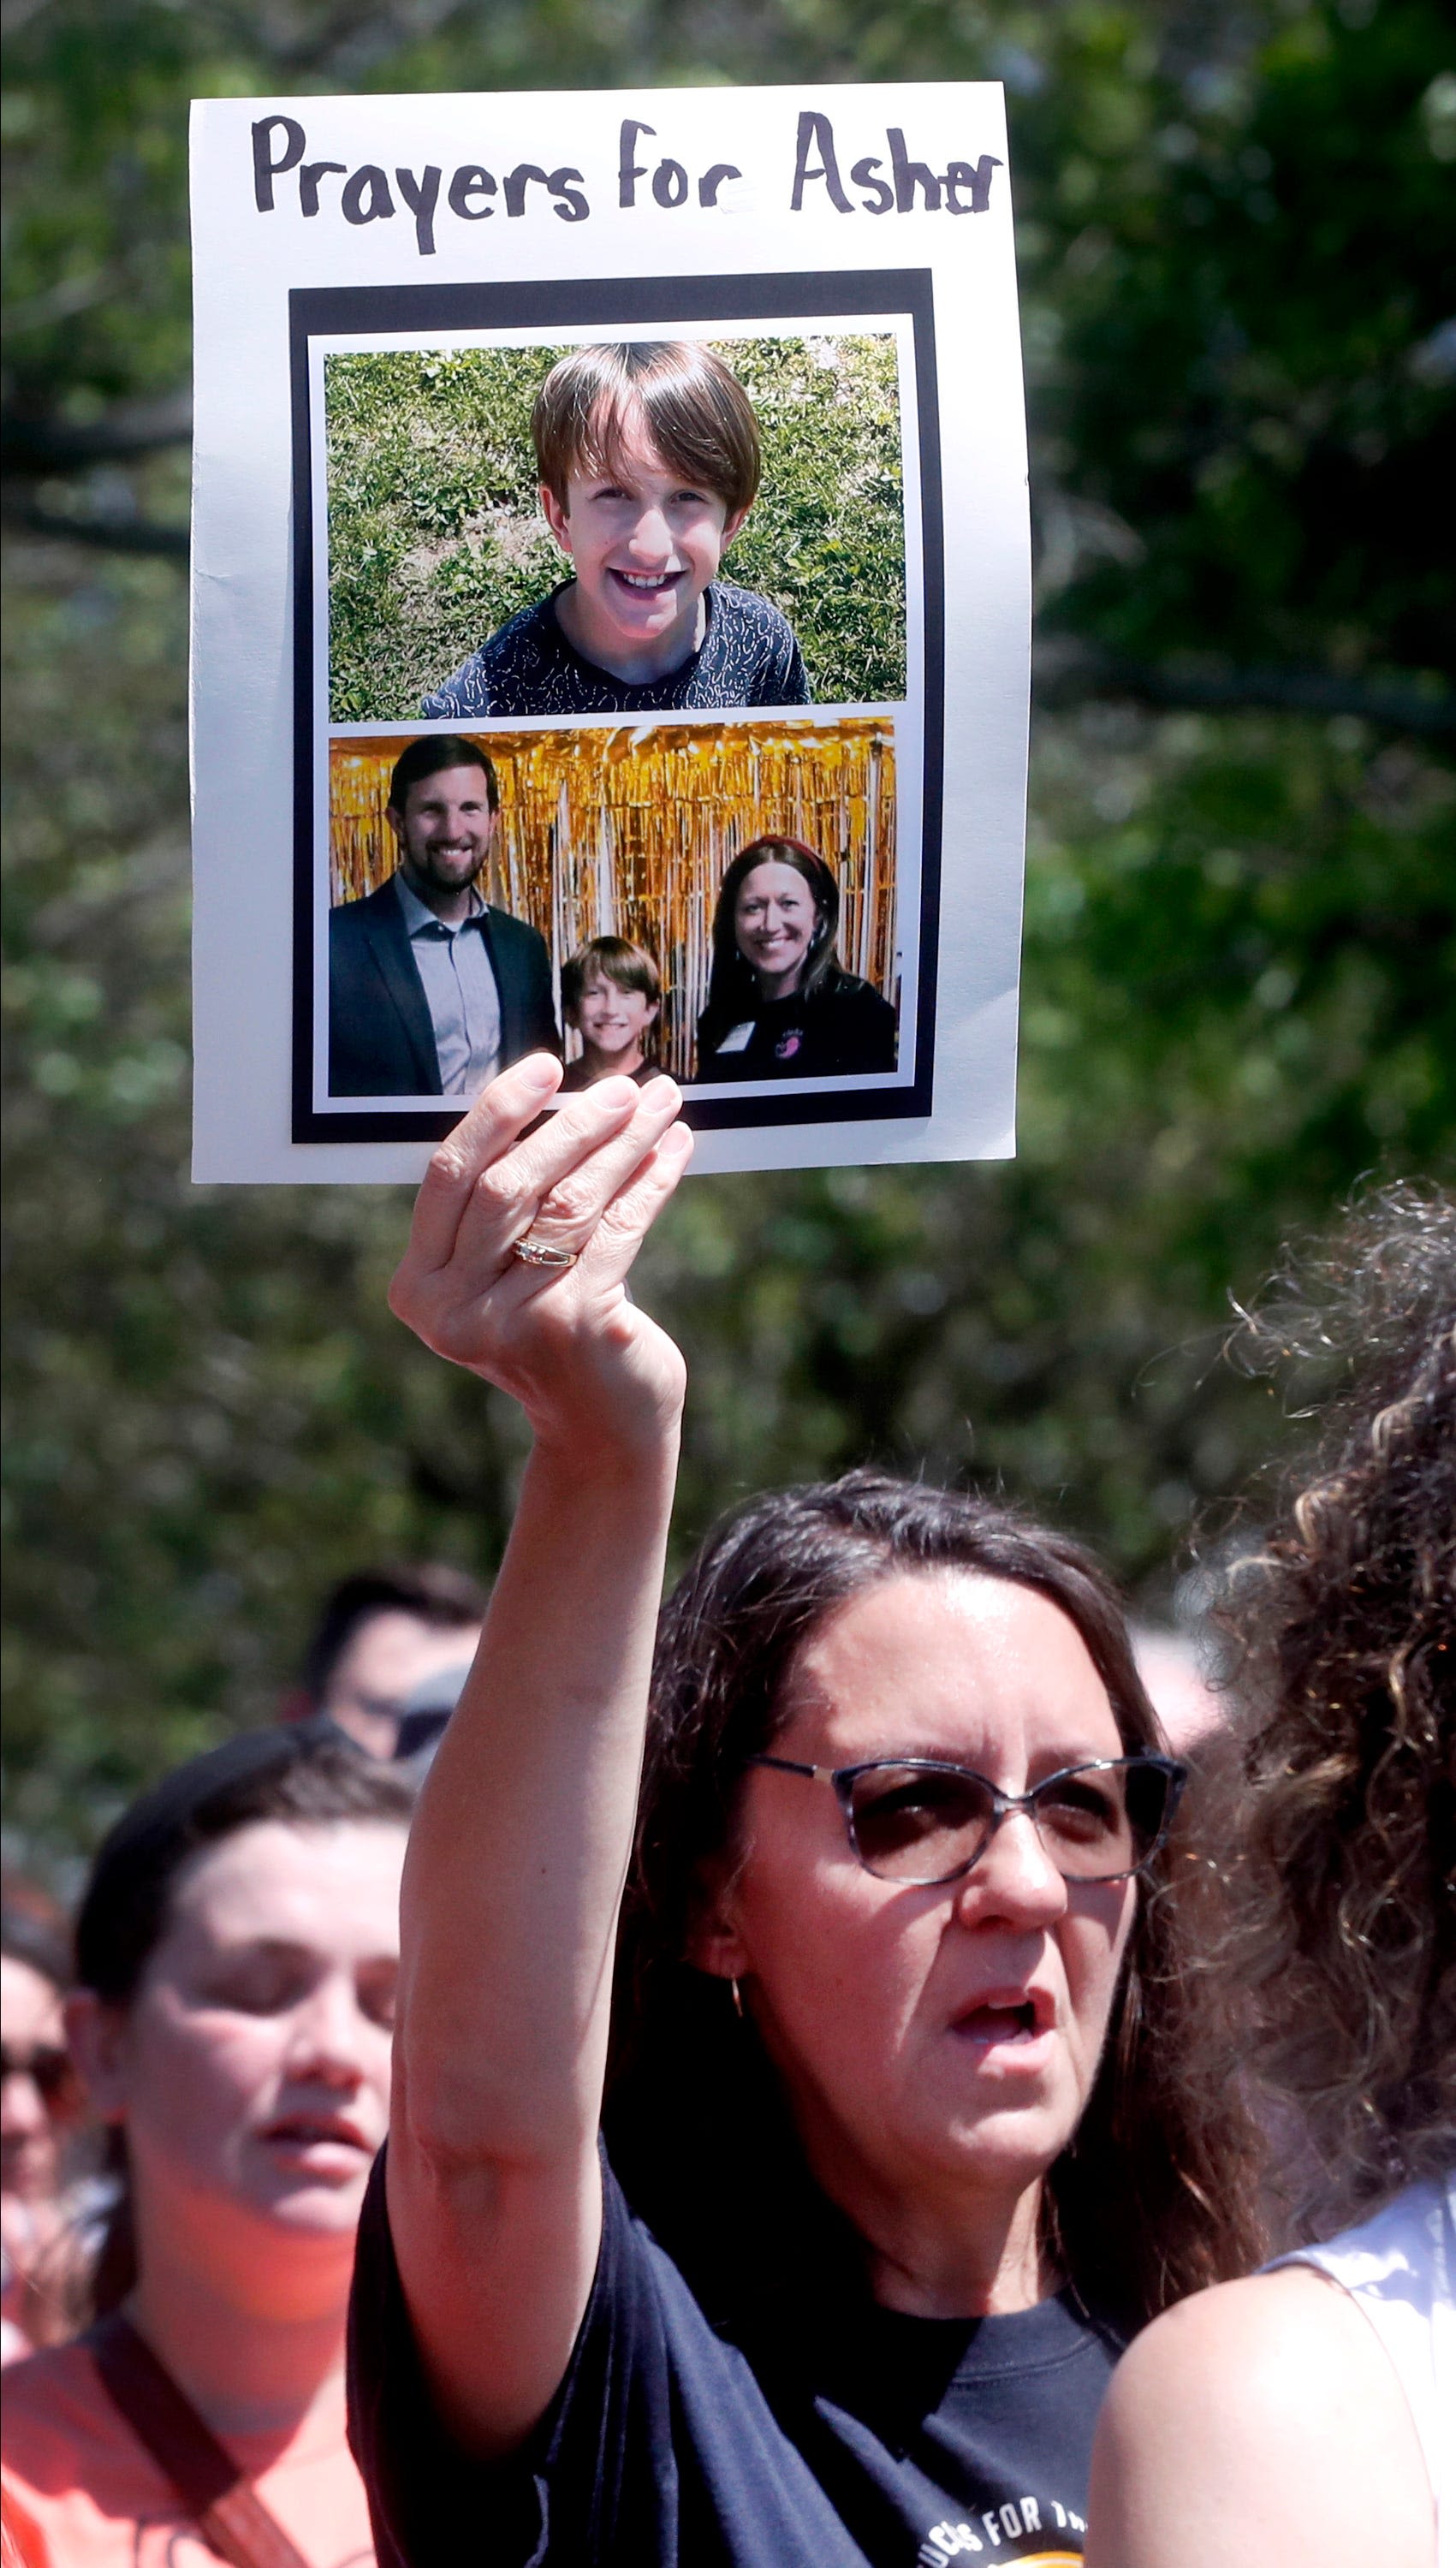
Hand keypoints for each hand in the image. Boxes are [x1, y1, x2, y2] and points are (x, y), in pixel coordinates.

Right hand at [389, 1055, 692, 1452]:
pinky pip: (620, 1228)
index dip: (497, 1113)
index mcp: (419, 1287)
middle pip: (510, 1184)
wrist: (600, 1430)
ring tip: (660, 1104)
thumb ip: (507, 1207)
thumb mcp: (505, 1275)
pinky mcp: (578, 1326)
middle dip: (572, 1124)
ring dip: (622, 1143)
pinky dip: (652, 1181)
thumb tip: (563, 1096)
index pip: (450, 1175)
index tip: (545, 1067)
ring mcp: (514, 1321)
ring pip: (570, 1201)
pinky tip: (676, 1150)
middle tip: (622, 1087)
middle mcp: (453, 1310)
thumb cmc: (553, 1334)